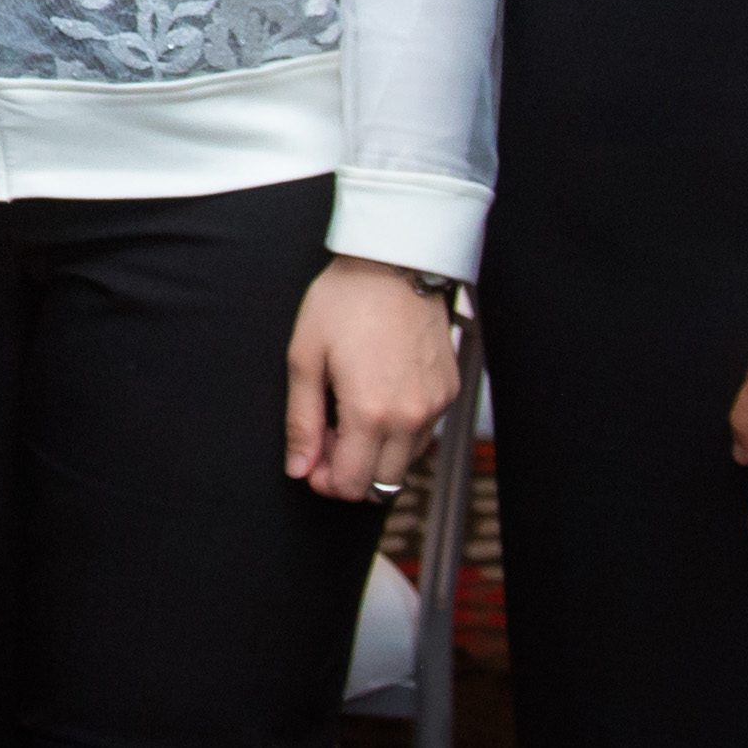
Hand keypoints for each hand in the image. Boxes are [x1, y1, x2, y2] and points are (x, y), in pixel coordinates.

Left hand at [284, 256, 460, 501]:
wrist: (393, 263)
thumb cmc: (344, 302)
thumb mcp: (305, 358)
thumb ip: (302, 421)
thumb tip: (298, 468)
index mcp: (370, 412)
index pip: (353, 485)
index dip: (326, 483)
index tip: (311, 463)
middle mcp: (410, 417)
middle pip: (383, 484)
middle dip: (351, 473)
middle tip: (328, 438)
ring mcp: (435, 405)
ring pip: (407, 462)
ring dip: (377, 456)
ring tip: (349, 417)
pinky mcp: (449, 391)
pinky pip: (425, 434)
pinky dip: (400, 434)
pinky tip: (377, 403)